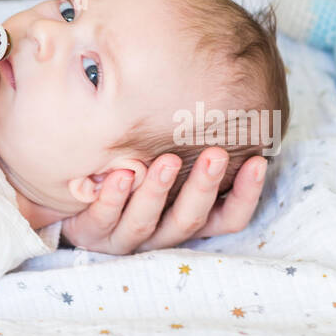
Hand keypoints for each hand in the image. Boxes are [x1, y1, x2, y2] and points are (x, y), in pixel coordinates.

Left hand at [60, 149, 267, 253]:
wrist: (76, 199)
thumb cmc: (133, 171)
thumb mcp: (164, 161)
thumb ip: (190, 146)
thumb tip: (223, 98)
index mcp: (186, 221)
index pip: (228, 218)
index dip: (246, 195)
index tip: (259, 161)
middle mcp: (161, 234)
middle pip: (190, 219)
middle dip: (205, 186)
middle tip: (216, 153)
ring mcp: (126, 237)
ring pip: (147, 222)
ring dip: (158, 191)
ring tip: (168, 160)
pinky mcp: (92, 234)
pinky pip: (103, 218)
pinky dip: (113, 197)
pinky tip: (120, 173)